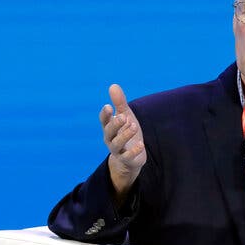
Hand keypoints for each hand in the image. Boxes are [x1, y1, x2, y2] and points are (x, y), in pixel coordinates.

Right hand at [99, 84, 145, 198]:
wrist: (131, 158)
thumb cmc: (126, 133)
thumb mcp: (125, 117)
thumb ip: (120, 103)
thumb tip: (113, 85)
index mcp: (109, 128)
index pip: (104, 121)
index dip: (105, 115)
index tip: (108, 106)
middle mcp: (110, 139)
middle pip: (109, 132)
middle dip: (115, 124)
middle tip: (124, 117)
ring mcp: (118, 150)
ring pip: (117, 144)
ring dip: (125, 135)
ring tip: (133, 126)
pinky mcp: (127, 159)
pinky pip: (128, 156)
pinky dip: (134, 151)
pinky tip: (141, 144)